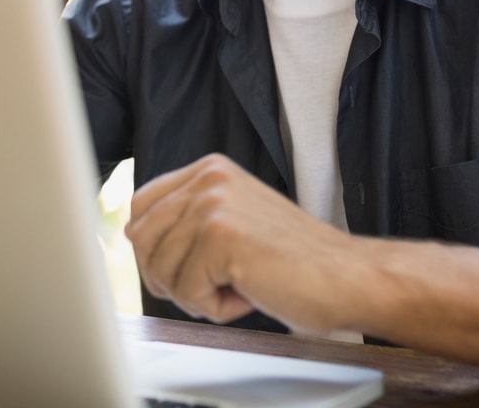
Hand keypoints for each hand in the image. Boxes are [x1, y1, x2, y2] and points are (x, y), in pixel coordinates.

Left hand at [125, 153, 363, 334]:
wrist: (350, 278)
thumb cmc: (293, 261)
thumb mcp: (233, 223)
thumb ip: (185, 221)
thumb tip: (129, 234)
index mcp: (209, 170)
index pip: (140, 208)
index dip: (154, 250)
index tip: (189, 267)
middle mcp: (208, 178)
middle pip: (141, 240)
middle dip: (170, 277)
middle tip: (214, 285)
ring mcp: (213, 203)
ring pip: (160, 270)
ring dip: (195, 295)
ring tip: (239, 285)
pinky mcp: (221, 236)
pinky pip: (186, 291)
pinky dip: (215, 308)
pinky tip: (250, 293)